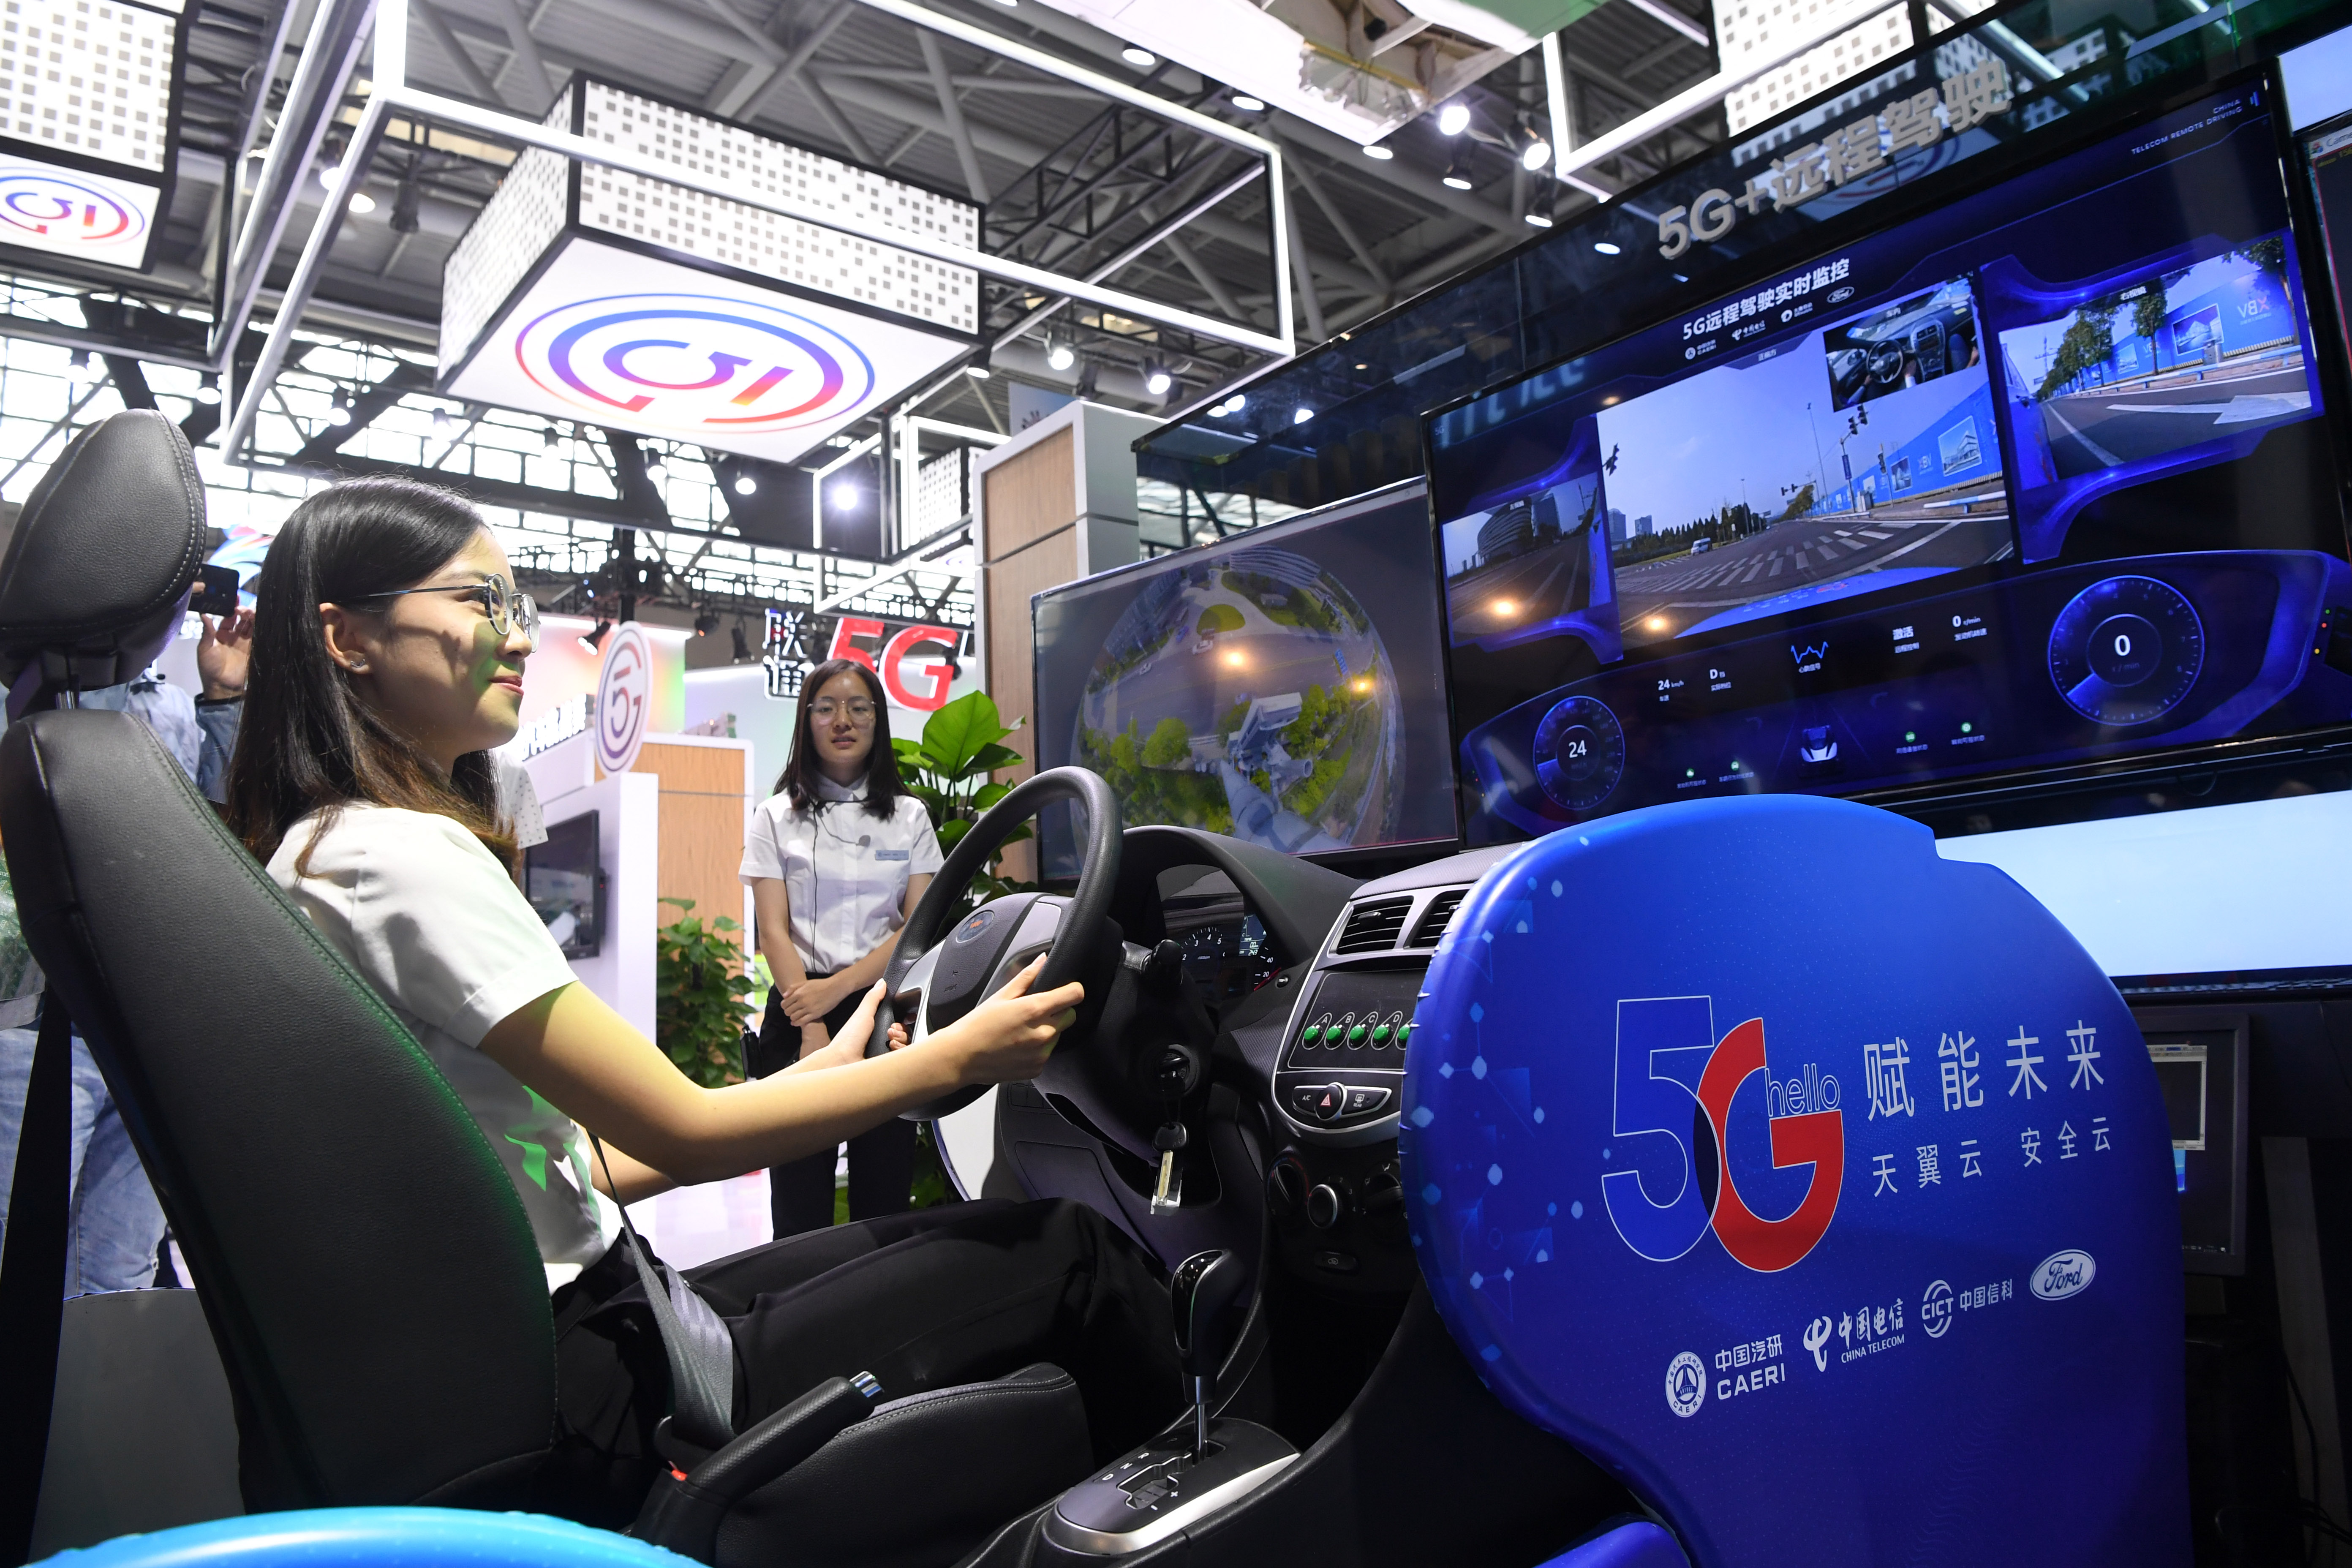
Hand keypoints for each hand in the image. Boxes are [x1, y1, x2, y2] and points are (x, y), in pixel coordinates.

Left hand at [198, 608, 253, 699]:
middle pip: (242, 619)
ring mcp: (245, 643)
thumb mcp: (204, 648)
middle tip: (242, 609)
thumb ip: (207, 632)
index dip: (231, 608)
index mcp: (221, 634)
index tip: (233, 600)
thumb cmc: (210, 667)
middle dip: (243, 611)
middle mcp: (234, 636)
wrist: (222, 685)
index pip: (228, 617)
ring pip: (251, 626)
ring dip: (252, 618)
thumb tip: (204, 614)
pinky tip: (260, 621)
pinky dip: (260, 628)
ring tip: (250, 613)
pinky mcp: (254, 649)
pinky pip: (258, 636)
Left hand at [781, 972, 849, 1026]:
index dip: (784, 1006)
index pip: (784, 1004)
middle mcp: (802, 1001)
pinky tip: (796, 1022)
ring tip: (795, 1016)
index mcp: (798, 993)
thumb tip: (784, 996)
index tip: (787, 1007)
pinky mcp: (815, 1014)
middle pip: (787, 1011)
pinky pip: (802, 1022)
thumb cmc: (820, 984)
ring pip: (793, 1017)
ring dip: (792, 1018)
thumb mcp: (805, 983)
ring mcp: (808, 1008)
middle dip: (788, 1012)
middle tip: (791, 1012)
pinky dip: (797, 1023)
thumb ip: (793, 988)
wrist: (835, 988)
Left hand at [793, 987, 910, 1071]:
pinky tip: (891, 1048)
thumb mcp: (862, 1014)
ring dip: (902, 1039)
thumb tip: (881, 983)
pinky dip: (901, 1051)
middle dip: (902, 1030)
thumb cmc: (848, 1040)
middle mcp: (882, 1041)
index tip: (901, 1019)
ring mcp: (886, 1055)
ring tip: (890, 1039)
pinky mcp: (889, 1066)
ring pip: (907, 1046)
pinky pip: (905, 1059)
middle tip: (891, 1030)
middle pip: (906, 1034)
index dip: (903, 1020)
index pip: (899, 1022)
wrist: (843, 1062)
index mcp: (876, 1028)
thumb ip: (873, 998)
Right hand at [930, 956, 1081, 1086]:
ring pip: (1058, 1035)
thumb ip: (1026, 977)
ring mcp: (1041, 1054)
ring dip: (1048, 1031)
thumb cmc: (977, 1026)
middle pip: (1070, 1016)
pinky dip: (1038, 1050)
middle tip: (1036, 1012)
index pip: (1074, 995)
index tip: (1067, 990)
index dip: (1073, 990)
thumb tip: (1042, 960)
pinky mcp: (1037, 1069)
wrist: (961, 1057)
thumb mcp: (1001, 996)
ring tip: (1022, 1031)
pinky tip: (1019, 1046)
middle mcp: (1042, 1033)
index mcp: (1034, 1010)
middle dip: (1059, 1011)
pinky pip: (1047, 1054)